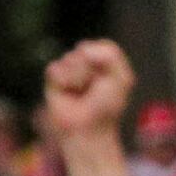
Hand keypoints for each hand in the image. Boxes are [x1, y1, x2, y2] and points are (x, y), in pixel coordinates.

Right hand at [42, 40, 136, 154]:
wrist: (88, 129)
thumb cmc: (106, 107)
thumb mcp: (121, 78)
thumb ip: (110, 54)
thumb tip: (82, 48)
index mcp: (104, 62)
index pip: (104, 46)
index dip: (106, 64)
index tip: (110, 82)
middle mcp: (86, 62)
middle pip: (85, 49)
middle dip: (92, 71)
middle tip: (94, 90)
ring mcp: (69, 69)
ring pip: (69, 58)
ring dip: (78, 78)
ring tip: (81, 93)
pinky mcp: (53, 78)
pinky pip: (55, 68)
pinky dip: (63, 81)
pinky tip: (68, 93)